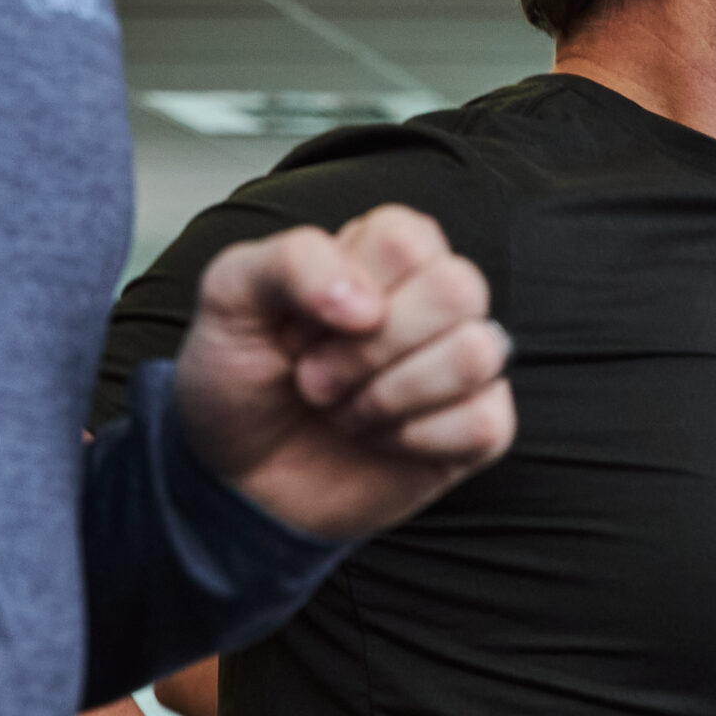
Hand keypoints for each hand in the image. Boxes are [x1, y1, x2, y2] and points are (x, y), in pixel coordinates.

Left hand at [174, 206, 514, 540]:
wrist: (238, 476)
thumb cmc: (243, 379)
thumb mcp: (230, 297)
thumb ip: (291, 262)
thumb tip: (368, 303)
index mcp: (387, 253)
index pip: (405, 239)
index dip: (345, 291)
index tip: (299, 330)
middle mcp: (436, 300)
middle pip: (457, 289)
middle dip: (368, 349)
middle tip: (316, 380)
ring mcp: (464, 364)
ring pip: (477, 354)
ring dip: (389, 396)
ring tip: (347, 411)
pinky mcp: (479, 428)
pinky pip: (484, 423)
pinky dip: (416, 441)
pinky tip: (383, 440)